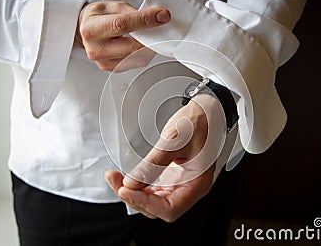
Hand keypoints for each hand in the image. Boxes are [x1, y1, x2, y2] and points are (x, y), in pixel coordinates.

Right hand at [74, 0, 170, 70]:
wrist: (86, 30)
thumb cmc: (98, 17)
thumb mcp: (111, 6)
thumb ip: (132, 12)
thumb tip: (155, 17)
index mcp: (92, 29)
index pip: (122, 24)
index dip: (145, 20)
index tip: (162, 16)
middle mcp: (96, 48)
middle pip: (131, 46)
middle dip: (150, 36)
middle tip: (161, 26)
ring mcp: (104, 62)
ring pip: (137, 57)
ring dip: (149, 46)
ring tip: (149, 35)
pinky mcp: (113, 69)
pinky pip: (135, 63)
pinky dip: (143, 53)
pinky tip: (142, 45)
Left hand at [105, 94, 225, 221]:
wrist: (205, 111)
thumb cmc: (198, 123)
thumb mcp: (174, 140)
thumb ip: (153, 163)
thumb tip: (132, 182)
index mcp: (197, 183)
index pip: (169, 208)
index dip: (145, 202)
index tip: (126, 190)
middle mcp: (190, 188)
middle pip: (158, 208)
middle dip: (134, 197)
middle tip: (116, 181)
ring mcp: (181, 184)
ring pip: (153, 202)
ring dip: (133, 194)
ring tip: (116, 178)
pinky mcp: (172, 179)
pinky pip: (153, 191)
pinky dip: (138, 187)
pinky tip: (127, 180)